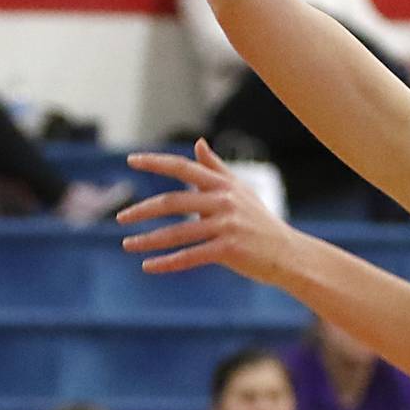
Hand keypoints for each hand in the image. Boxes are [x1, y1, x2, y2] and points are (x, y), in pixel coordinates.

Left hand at [120, 138, 294, 284]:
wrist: (289, 254)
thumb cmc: (261, 223)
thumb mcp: (241, 191)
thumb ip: (216, 168)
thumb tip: (198, 143)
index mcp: (224, 185)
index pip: (184, 168)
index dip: (156, 162)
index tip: (131, 160)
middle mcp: (225, 202)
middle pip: (174, 201)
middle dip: (143, 209)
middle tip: (121, 217)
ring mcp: (227, 226)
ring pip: (178, 232)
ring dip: (149, 240)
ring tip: (127, 244)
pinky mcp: (229, 250)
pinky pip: (190, 256)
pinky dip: (167, 263)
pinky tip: (148, 266)